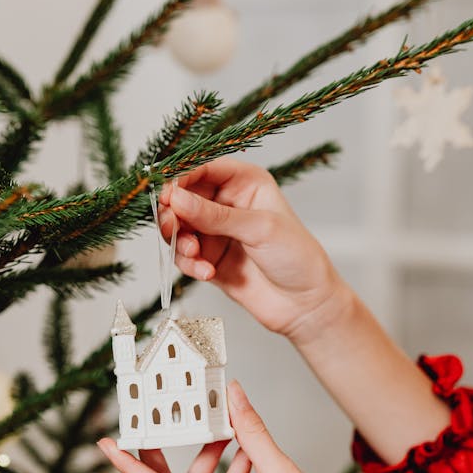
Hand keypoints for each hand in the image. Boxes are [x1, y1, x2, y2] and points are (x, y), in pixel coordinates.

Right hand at [158, 159, 342, 342]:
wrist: (305, 304)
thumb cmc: (297, 257)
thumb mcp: (258, 229)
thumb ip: (215, 215)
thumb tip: (177, 198)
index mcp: (245, 183)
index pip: (203, 169)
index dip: (181, 178)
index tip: (167, 194)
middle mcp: (228, 204)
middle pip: (183, 198)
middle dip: (174, 214)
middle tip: (172, 228)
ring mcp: (217, 232)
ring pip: (179, 228)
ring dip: (181, 242)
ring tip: (194, 254)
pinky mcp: (209, 259)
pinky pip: (185, 256)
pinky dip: (189, 264)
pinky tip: (207, 273)